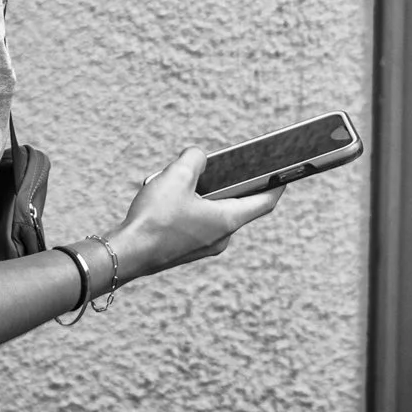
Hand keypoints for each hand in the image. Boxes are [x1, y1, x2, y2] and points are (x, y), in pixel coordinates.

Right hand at [105, 147, 283, 280]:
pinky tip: (171, 198)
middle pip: (238, 206)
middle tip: (227, 166)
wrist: (126, 254)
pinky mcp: (187, 250)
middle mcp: (221, 237)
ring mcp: (204, 247)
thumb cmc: (155, 218)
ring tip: (185, 180)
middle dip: (232, 184)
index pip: (264, 202)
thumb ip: (194, 159)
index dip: (277, 185)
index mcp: (227, 220)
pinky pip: (198, 224)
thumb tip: (198, 158)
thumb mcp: (176, 175)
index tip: (284, 173)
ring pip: (215, 214)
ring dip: (207, 196)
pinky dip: (193, 209)